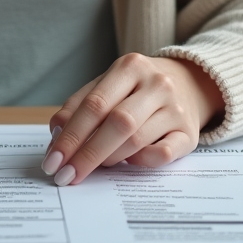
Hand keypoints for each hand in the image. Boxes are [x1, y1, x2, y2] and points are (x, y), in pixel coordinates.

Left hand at [41, 54, 222, 185]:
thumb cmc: (136, 88)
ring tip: (97, 164)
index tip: (53, 161)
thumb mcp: (107, 85)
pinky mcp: (189, 133)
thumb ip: (79, 105)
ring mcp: (176, 109)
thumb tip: (56, 134)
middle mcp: (157, 84)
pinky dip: (141, 161)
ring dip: (109, 159)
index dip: (71, 136)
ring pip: (137, 142)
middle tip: (66, 175)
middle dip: (86, 154)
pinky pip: (163, 155)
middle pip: (117, 124)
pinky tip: (130, 160)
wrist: (188, 83)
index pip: (94, 105)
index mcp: (130, 67)